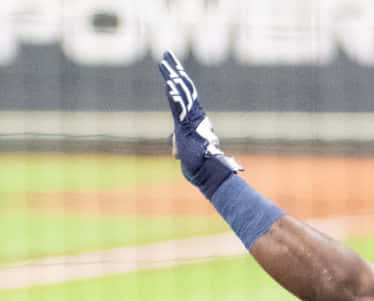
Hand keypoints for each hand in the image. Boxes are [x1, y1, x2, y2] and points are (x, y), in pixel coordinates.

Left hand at [158, 50, 242, 198]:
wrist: (210, 174)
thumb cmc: (201, 166)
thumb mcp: (186, 153)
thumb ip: (179, 147)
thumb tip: (174, 151)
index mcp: (195, 118)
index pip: (186, 92)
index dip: (179, 76)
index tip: (171, 63)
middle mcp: (195, 116)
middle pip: (184, 88)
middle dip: (174, 69)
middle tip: (166, 54)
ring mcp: (192, 122)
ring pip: (182, 95)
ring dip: (172, 79)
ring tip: (164, 65)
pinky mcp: (187, 130)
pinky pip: (180, 110)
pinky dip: (174, 97)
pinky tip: (168, 86)